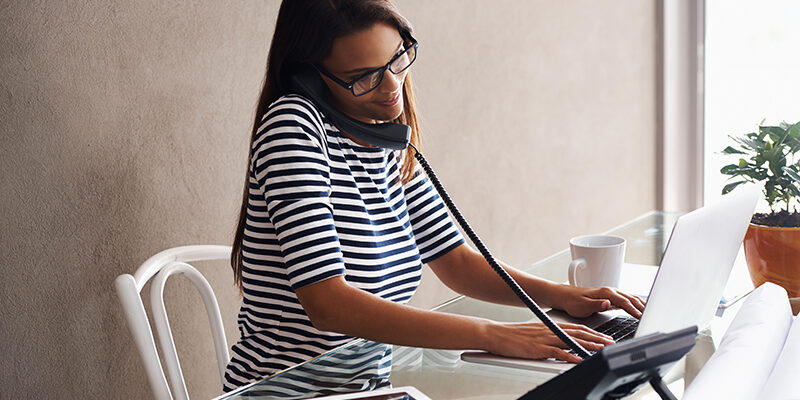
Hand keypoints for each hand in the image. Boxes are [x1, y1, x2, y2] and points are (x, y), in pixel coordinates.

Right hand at [484, 320, 614, 362]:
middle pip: (578, 333)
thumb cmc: (512, 334)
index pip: (576, 327)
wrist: (495, 333)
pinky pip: (557, 352)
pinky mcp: (537, 348)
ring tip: (601, 349)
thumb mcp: (533, 331)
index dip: (592, 331)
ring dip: (588, 346)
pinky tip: (579, 359)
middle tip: (610, 342)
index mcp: (549, 325)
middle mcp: (550, 330)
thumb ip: (548, 335)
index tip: (604, 335)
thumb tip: (559, 342)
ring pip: (571, 341)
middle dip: (596, 338)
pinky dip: (569, 356)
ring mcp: (544, 339)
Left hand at [555, 284, 645, 318]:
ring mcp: (610, 293)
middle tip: (652, 315)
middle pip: (630, 298)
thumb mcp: (583, 306)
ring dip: (641, 304)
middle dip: (642, 306)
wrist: (565, 296)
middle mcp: (609, 291)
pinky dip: (635, 303)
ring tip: (650, 312)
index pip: (624, 301)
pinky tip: (639, 308)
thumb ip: (596, 305)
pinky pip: (626, 299)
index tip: (641, 316)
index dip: (634, 309)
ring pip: (630, 297)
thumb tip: (608, 303)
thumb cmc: (572, 302)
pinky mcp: (609, 297)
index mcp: (605, 293)